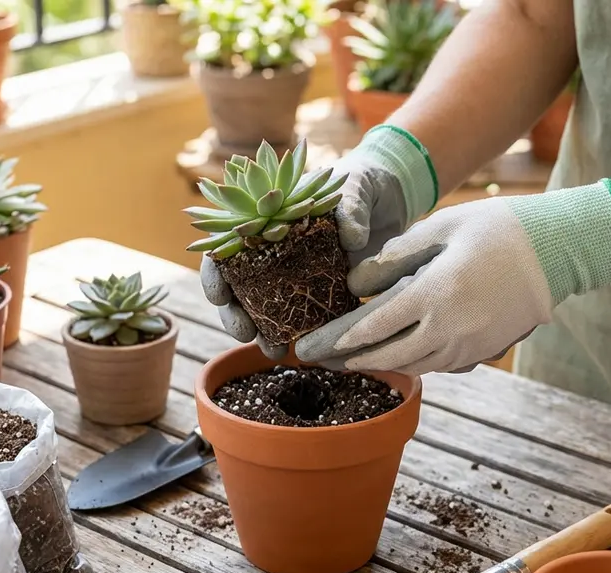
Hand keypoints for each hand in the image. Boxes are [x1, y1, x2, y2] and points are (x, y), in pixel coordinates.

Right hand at [200, 147, 414, 358]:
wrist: (395, 195)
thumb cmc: (363, 182)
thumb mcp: (356, 187)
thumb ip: (351, 208)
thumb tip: (353, 240)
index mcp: (268, 222)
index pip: (225, 249)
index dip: (215, 274)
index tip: (220, 297)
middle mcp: (276, 253)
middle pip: (240, 289)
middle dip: (236, 316)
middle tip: (246, 334)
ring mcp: (299, 276)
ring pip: (268, 311)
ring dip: (265, 335)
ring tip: (275, 353)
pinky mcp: (325, 294)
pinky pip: (309, 319)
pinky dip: (306, 337)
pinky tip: (310, 353)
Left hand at [295, 180, 610, 373]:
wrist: (559, 250)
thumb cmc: (497, 228)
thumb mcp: (441, 228)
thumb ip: (395, 256)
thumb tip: (355, 283)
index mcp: (434, 294)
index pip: (374, 325)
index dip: (340, 338)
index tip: (313, 343)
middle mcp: (449, 328)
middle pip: (388, 356)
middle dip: (350, 361)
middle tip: (319, 361)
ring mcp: (469, 345)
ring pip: (413, 366)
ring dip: (379, 366)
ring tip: (349, 362)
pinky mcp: (483, 351)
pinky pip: (438, 365)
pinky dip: (412, 362)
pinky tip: (395, 355)